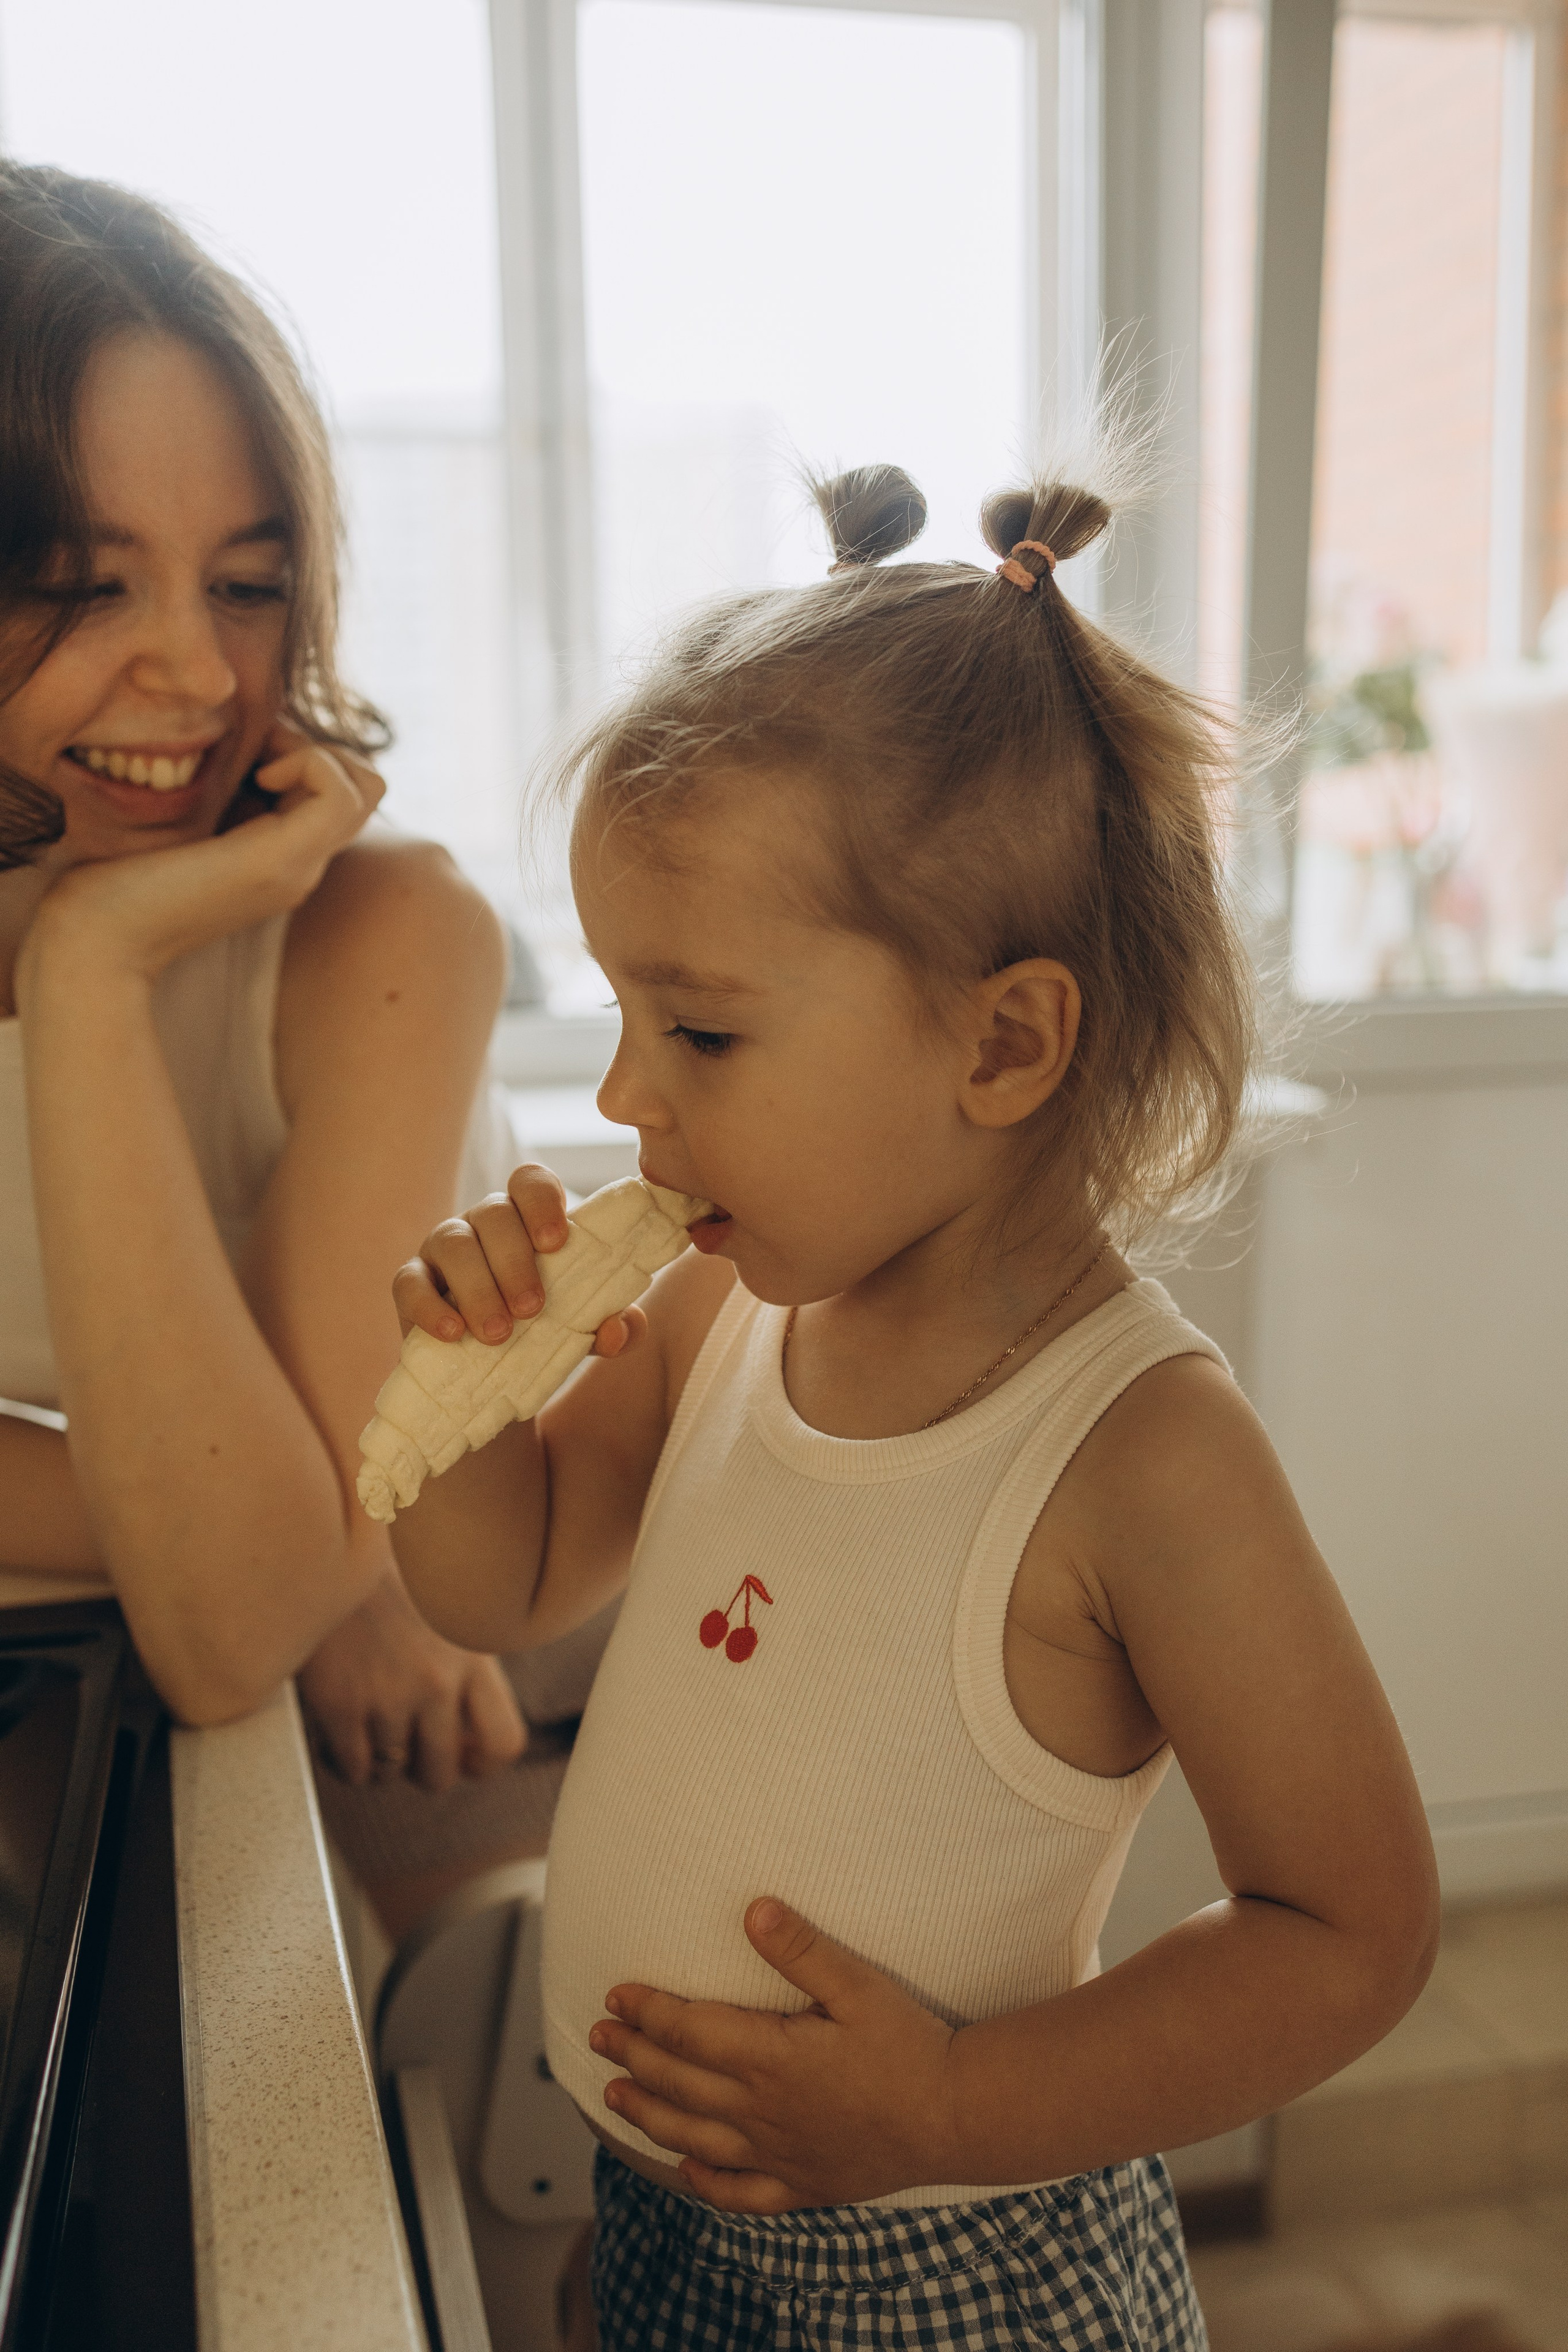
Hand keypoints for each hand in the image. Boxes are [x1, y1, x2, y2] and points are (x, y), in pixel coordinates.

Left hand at [16, 720, 382, 993]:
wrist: (99, 935)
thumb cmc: (117, 877)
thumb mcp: (181, 821)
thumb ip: (216, 794)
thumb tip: (239, 741)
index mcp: (279, 857)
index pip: (342, 791)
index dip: (304, 752)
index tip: (246, 756)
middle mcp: (302, 866)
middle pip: (367, 787)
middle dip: (317, 745)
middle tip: (257, 753)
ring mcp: (299, 866)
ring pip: (366, 785)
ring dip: (314, 750)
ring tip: (258, 764)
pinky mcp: (283, 860)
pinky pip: (340, 790)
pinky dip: (308, 762)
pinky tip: (258, 776)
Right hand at [298, 1571, 526, 1792]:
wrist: (331, 1547)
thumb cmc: (389, 1583)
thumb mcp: (449, 1618)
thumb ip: (464, 1669)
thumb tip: (469, 1737)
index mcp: (473, 1659)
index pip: (504, 1742)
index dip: (481, 1763)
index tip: (458, 1754)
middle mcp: (438, 1682)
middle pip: (441, 1773)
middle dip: (419, 1768)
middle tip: (400, 1743)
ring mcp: (388, 1696)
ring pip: (391, 1774)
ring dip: (376, 1762)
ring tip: (364, 1730)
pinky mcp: (340, 1704)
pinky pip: (352, 1769)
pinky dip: (343, 1762)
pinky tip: (335, 1734)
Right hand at [393, 1161, 645, 1362]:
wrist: (491, 1376)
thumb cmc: (542, 1333)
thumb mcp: (582, 1331)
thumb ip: (610, 1326)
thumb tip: (619, 1328)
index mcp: (527, 1220)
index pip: (530, 1183)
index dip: (542, 1202)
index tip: (556, 1244)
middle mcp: (483, 1223)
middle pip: (494, 1213)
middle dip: (514, 1261)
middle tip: (532, 1309)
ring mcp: (442, 1248)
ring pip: (453, 1243)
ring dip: (478, 1288)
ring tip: (498, 1334)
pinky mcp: (410, 1283)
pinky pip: (409, 1282)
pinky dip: (429, 1307)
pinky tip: (452, 1333)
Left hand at [588, 1900, 959, 2211]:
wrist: (957, 2116)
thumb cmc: (911, 2044)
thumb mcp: (859, 1985)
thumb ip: (803, 1949)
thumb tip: (753, 1909)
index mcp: (772, 2057)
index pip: (689, 2031)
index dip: (647, 2011)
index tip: (616, 1994)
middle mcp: (763, 2110)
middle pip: (679, 2082)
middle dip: (632, 2056)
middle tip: (597, 2036)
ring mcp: (779, 2154)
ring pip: (694, 2138)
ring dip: (648, 2115)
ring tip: (615, 2097)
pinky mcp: (804, 2185)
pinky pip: (741, 2192)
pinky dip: (707, 2183)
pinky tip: (687, 2171)